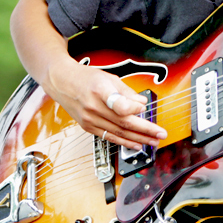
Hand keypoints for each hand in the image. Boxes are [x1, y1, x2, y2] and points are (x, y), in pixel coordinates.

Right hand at [43, 56, 166, 149]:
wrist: (62, 82)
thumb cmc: (86, 78)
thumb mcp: (109, 77)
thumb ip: (127, 92)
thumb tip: (142, 103)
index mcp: (100, 90)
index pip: (120, 105)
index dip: (135, 109)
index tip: (144, 107)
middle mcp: (94, 107)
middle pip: (123, 123)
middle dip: (146, 130)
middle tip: (160, 134)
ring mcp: (90, 119)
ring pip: (118, 133)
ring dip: (138, 139)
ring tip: (153, 142)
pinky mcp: (88, 127)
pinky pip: (109, 137)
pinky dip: (124, 142)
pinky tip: (136, 144)